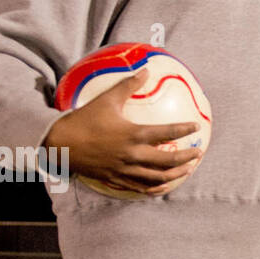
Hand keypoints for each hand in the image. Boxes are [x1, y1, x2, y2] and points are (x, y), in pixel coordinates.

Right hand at [44, 72, 202, 194]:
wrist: (61, 144)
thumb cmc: (84, 119)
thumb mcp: (107, 99)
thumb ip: (128, 85)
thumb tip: (145, 70)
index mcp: (133, 134)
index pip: (167, 133)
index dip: (184, 130)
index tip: (196, 127)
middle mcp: (132, 154)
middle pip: (167, 160)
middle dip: (187, 158)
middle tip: (198, 154)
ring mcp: (125, 170)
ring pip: (157, 177)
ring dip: (175, 175)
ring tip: (187, 170)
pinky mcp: (116, 179)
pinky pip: (140, 187)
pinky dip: (155, 188)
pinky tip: (164, 186)